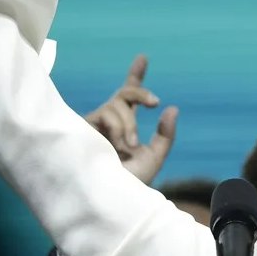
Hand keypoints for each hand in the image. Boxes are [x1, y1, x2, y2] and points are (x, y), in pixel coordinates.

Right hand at [84, 54, 177, 184]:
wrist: (112, 197)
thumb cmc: (131, 184)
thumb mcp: (154, 158)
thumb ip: (165, 135)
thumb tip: (172, 108)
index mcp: (126, 127)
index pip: (129, 98)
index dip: (135, 76)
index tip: (143, 58)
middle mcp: (110, 124)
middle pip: (123, 94)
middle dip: (139, 92)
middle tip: (154, 102)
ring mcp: (96, 125)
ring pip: (116, 105)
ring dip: (128, 124)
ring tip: (127, 148)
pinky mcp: (83, 128)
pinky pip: (106, 114)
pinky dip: (118, 128)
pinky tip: (117, 146)